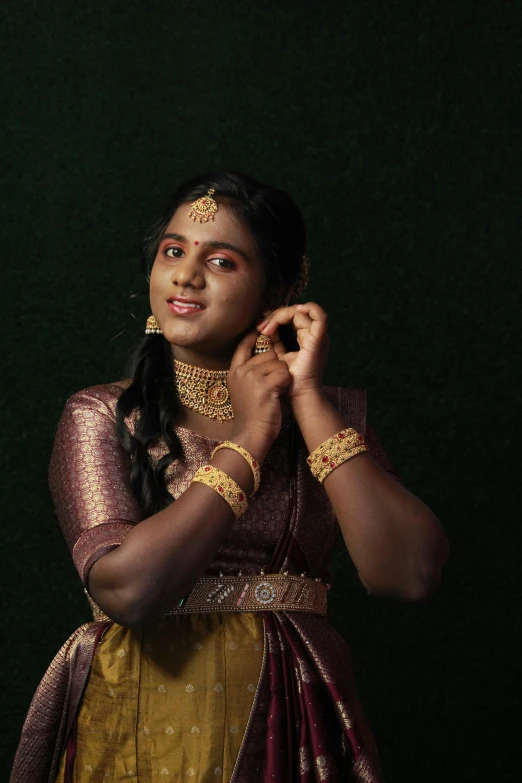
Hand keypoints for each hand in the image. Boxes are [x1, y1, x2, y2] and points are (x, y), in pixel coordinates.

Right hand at [227, 329, 291, 450]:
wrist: (250, 434)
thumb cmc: (251, 414)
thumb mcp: (243, 389)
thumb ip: (249, 372)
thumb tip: (266, 355)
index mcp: (234, 371)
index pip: (244, 345)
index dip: (254, 336)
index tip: (261, 330)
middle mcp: (241, 371)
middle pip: (269, 354)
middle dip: (276, 367)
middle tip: (272, 386)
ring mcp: (251, 377)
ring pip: (279, 363)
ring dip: (282, 377)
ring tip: (274, 393)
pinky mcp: (264, 385)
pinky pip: (284, 374)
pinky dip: (286, 384)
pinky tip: (278, 396)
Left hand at [256, 302, 328, 397]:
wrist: (299, 396)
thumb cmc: (288, 382)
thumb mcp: (277, 357)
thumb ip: (273, 342)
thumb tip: (262, 328)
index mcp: (304, 338)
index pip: (289, 318)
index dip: (274, 318)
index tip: (259, 327)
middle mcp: (313, 335)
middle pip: (294, 312)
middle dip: (274, 316)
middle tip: (260, 327)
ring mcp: (318, 336)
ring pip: (300, 311)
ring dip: (281, 315)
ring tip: (267, 327)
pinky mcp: (320, 338)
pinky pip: (319, 315)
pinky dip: (307, 308)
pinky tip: (290, 312)